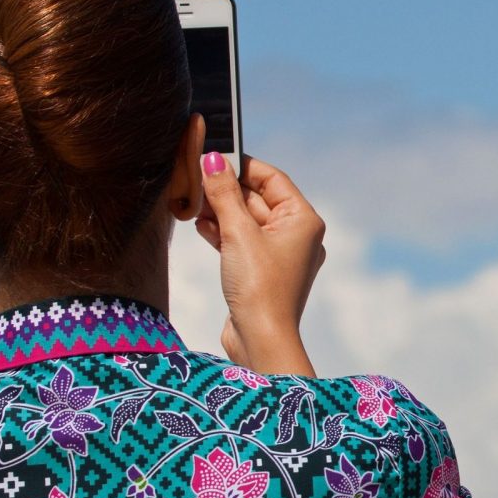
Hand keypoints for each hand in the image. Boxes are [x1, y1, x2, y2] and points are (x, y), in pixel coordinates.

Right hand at [195, 152, 323, 375]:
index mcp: (303, 220)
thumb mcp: (238, 232)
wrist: (260, 340)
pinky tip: (201, 225)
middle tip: (195, 181)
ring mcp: (279, 255)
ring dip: (220, 212)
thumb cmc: (259, 286)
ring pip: (246, 220)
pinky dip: (222, 232)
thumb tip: (212, 160)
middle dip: (226, 191)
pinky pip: (241, 241)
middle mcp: (297, 235)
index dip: (243, 166)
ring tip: (194, 206)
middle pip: (257, 199)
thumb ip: (223, 193)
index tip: (214, 158)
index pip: (272, 179)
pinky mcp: (261, 271)